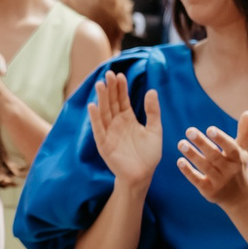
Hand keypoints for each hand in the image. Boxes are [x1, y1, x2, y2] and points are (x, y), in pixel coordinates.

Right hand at [87, 70, 164, 186]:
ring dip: (101, 99)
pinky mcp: (104, 145)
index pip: (122, 100)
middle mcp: (116, 124)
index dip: (121, 88)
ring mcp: (109, 133)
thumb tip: (152, 91)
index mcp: (128, 119)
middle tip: (108, 74)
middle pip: (111, 103)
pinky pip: (98, 130)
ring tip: (100, 84)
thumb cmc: (149, 155)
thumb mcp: (155, 130)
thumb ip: (153, 111)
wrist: (143, 175)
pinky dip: (95, 119)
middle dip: (110, 89)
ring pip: (104, 113)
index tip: (120, 75)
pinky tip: (93, 106)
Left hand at [178, 111, 247, 205]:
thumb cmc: (239, 166)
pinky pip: (197, 180)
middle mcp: (229, 170)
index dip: (220, 138)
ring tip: (181, 143)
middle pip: (214, 156)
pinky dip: (188, 171)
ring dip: (192, 155)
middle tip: (189, 130)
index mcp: (237, 158)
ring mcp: (219, 181)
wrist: (239, 196)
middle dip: (202, 143)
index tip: (210, 129)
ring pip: (205, 167)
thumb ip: (244, 131)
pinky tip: (179, 161)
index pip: (230, 148)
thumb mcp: (243, 150)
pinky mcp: (209, 191)